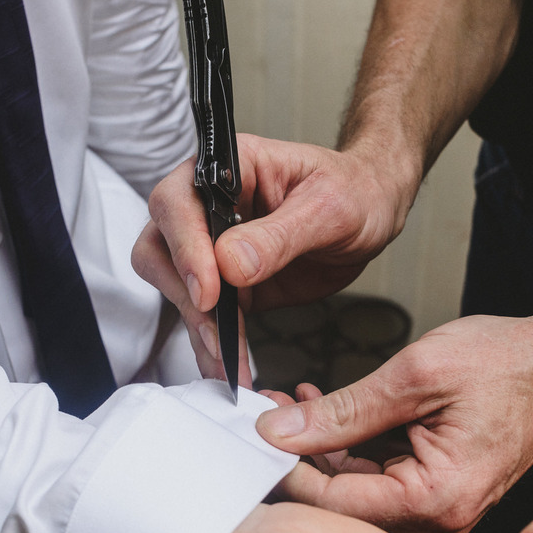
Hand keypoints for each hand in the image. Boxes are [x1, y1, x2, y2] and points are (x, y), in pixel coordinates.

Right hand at [131, 133, 414, 383]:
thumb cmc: (354, 191)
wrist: (372, 211)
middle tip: (216, 330)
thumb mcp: (329, 207)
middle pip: (159, 248)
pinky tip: (232, 364)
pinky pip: (205, 316)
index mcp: (226, 168)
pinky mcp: (226, 285)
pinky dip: (214, 344)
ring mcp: (211, 247)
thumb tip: (230, 264)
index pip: (178, 202)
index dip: (185, 247)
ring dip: (197, 327)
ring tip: (229, 361)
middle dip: (184, 294)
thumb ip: (280, 235)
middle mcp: (207, 205)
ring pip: (176, 289)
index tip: (209, 290)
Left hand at [256, 313, 532, 532]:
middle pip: (340, 504)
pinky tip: (326, 411)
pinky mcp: (437, 498)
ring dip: (321, 449)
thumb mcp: (414, 377)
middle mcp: (439, 523)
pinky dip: (349, 449)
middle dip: (298, 455)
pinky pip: (377, 483)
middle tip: (267, 408)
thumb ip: (342, 411)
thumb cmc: (509, 366)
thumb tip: (277, 430)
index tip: (254, 430)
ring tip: (294, 400)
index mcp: (434, 501)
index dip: (286, 465)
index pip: (333, 501)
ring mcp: (439, 515)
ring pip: (354, 493)